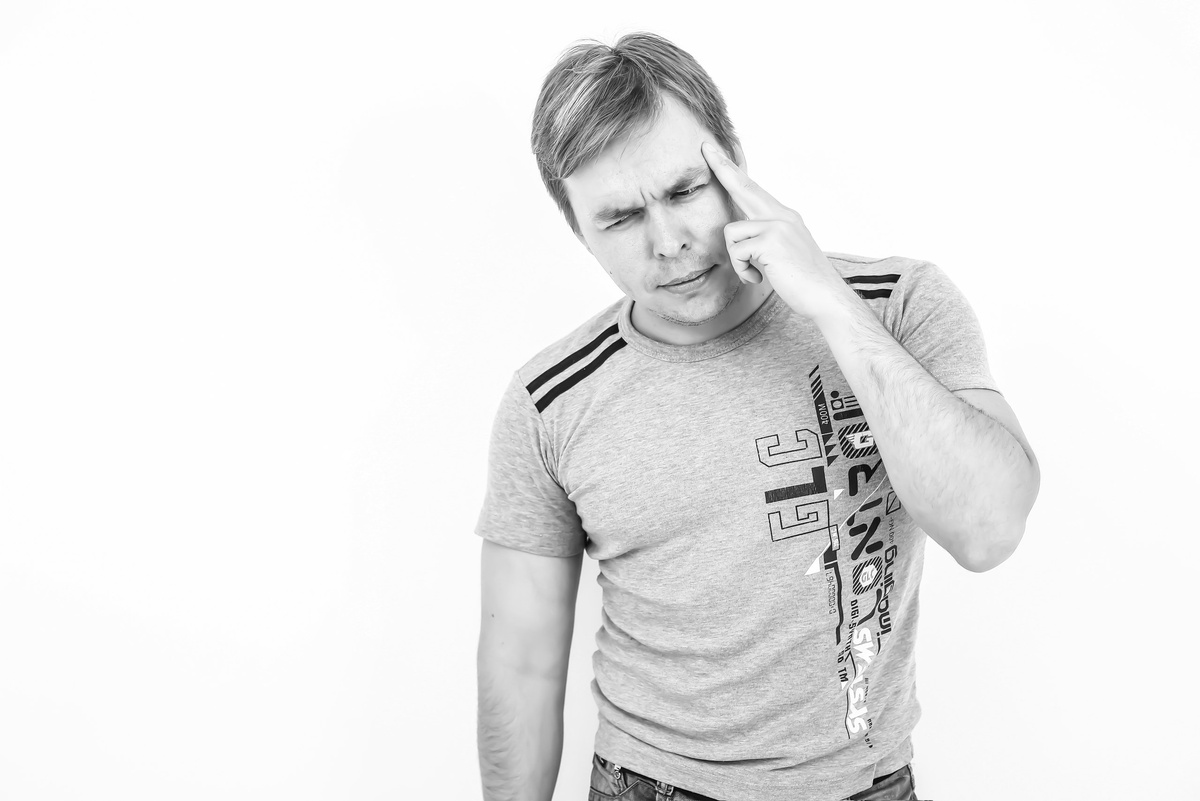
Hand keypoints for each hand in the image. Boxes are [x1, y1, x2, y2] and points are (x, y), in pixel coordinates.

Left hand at [701, 141, 854, 323]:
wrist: (825, 297)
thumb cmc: (803, 281)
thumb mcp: (783, 252)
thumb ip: (764, 238)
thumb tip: (741, 234)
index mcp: (784, 217)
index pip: (753, 189)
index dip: (733, 171)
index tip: (716, 152)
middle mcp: (782, 215)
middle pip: (743, 186)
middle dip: (722, 166)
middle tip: (705, 147)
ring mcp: (778, 225)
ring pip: (732, 232)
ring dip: (737, 259)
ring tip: (757, 272)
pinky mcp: (771, 241)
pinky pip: (737, 252)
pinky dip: (743, 271)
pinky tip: (760, 278)